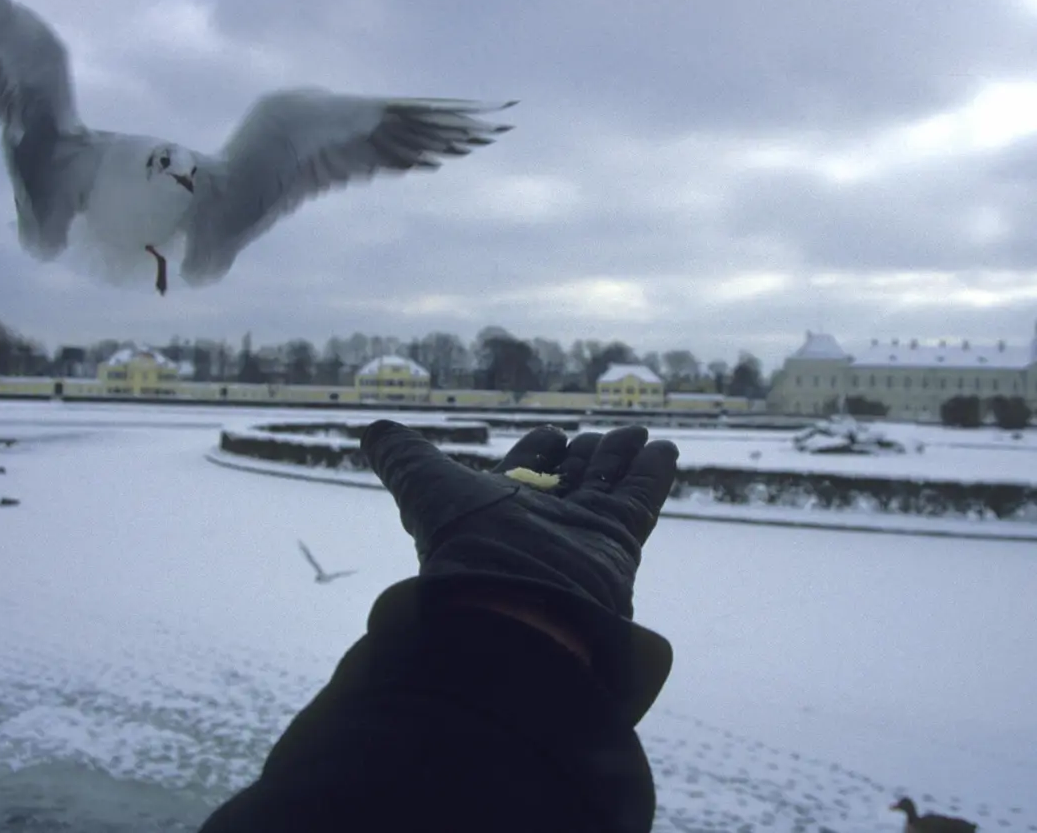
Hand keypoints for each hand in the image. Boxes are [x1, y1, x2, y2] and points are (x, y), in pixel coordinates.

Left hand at [359, 421, 679, 723]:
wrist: (510, 607)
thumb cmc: (464, 545)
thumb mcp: (425, 487)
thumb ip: (403, 457)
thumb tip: (372, 430)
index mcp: (500, 508)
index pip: (525, 470)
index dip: (537, 449)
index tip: (550, 432)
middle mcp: (542, 522)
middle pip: (571, 478)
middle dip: (585, 454)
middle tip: (599, 433)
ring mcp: (582, 533)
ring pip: (608, 485)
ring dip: (622, 457)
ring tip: (638, 432)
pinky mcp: (617, 543)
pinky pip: (640, 501)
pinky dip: (653, 474)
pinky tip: (664, 449)